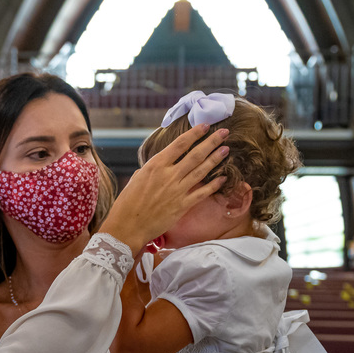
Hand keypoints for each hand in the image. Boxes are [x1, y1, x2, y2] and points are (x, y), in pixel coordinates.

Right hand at [99, 126, 229, 252]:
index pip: (180, 144)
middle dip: (212, 142)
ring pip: (201, 171)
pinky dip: (213, 185)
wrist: (128, 226)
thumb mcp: (136, 179)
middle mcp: (168, 175)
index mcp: (155, 165)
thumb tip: (159, 166)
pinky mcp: (181, 206)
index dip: (195, 133)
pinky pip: (202, 193)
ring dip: (215, 159)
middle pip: (195, 155)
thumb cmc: (127, 203)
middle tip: (224, 133)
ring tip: (226, 149)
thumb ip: (151, 170)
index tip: (205, 126)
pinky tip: (223, 178)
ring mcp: (177, 191)